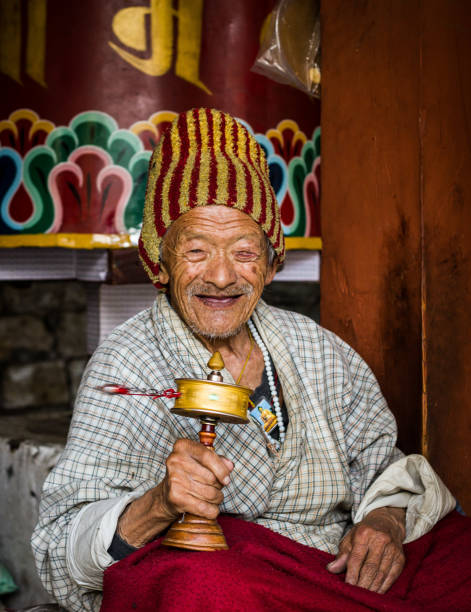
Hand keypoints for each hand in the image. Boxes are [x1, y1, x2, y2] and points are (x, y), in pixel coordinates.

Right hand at [117, 438, 232, 546]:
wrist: (166, 495)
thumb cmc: (188, 474)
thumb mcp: (201, 461)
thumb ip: (218, 460)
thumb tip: (230, 466)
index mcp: (182, 446)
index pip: (208, 456)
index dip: (221, 469)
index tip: (227, 479)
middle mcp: (176, 460)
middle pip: (211, 477)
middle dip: (219, 486)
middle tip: (216, 488)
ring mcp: (174, 479)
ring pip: (210, 494)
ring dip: (217, 498)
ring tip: (213, 497)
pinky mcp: (175, 497)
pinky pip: (204, 508)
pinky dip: (212, 511)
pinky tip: (210, 508)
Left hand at [327, 506, 405, 592]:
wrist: (387, 522)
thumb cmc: (365, 532)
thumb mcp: (351, 537)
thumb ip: (342, 554)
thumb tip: (332, 569)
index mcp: (364, 533)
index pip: (357, 557)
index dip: (352, 573)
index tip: (348, 585)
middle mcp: (380, 540)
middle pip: (371, 567)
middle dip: (362, 583)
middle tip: (356, 594)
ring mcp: (392, 549)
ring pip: (382, 573)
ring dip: (372, 587)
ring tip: (364, 596)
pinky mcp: (400, 558)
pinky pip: (392, 576)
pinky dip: (383, 586)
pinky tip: (376, 593)